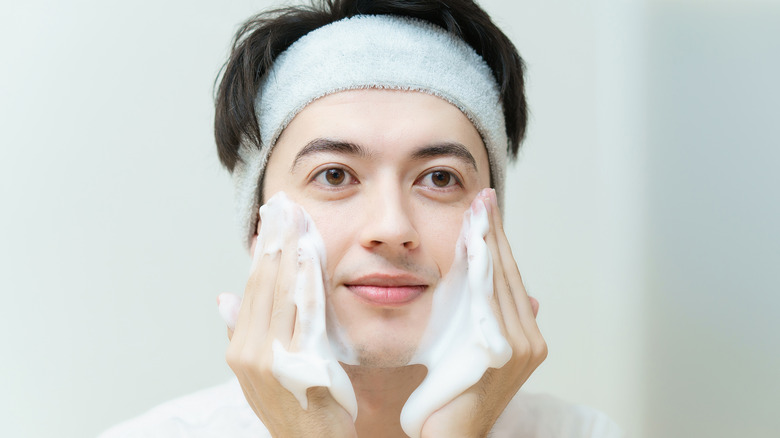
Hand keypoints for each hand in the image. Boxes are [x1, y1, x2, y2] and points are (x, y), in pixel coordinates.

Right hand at [220, 201, 356, 437]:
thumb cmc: (293, 410)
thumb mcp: (258, 374)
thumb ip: (240, 333)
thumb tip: (223, 296)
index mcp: (240, 349)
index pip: (252, 287)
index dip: (263, 250)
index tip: (271, 219)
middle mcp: (251, 351)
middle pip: (264, 283)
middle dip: (275, 239)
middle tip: (283, 203)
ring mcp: (273, 358)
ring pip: (281, 292)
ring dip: (290, 250)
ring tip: (296, 217)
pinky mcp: (301, 363)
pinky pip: (305, 313)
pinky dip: (306, 281)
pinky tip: (309, 254)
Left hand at [420, 189, 546, 437]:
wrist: (448, 435)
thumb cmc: (450, 395)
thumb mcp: (470, 347)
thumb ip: (491, 320)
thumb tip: (531, 297)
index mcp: (525, 335)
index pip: (509, 278)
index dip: (497, 242)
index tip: (486, 210)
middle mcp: (530, 339)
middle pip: (508, 274)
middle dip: (494, 233)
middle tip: (485, 196)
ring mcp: (521, 348)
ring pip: (501, 282)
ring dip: (488, 243)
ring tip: (480, 210)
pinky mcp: (504, 354)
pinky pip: (490, 302)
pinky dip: (484, 271)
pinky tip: (476, 245)